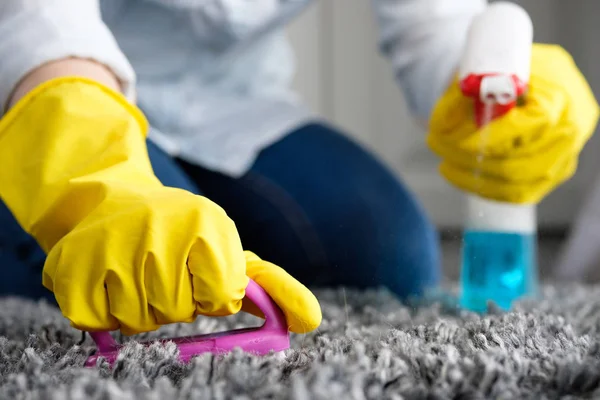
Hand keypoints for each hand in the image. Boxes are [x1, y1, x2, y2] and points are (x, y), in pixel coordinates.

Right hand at [0, 77, 320, 334]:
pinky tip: (108, 277)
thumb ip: (272, 286)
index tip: (200, 269)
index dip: (213, 293)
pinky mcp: (72, 270)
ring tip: (136, 270)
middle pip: (180, 311)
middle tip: (163, 268)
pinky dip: (106, 309)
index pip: (224, 297)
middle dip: (177, 300)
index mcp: (206, 224)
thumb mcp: (226, 247)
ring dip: (142, 306)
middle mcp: (159, 230)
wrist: (110, 203)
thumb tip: (311, 321)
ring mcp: (112, 248)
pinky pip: (100, 322)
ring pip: (142, 320)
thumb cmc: (179, 234)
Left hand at [426, 44, 599, 203]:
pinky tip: (458, 174)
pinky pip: (517, 193)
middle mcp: (569, 129)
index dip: (498, 136)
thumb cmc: (499, 71)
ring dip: (473, 177)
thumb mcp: (482, 68)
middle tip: (439, 147)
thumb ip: (464, 93)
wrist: (515, 79)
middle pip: (524, 162)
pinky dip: (483, 187)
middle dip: (474, 161)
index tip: (462, 143)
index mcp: (560, 94)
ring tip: (444, 163)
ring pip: (518, 184)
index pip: (537, 122)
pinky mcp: (549, 175)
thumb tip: (441, 125)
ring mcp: (563, 157)